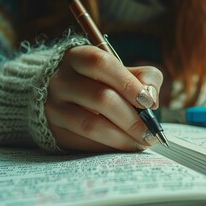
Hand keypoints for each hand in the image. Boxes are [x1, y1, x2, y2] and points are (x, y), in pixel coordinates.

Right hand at [45, 45, 162, 151]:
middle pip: (100, 98)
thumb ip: (144, 78)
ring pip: (92, 125)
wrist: (69, 99)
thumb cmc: (103, 83)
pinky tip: (124, 146)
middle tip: (150, 132)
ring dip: (122, 138)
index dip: (128, 83)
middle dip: (132, 119)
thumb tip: (151, 98)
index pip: (101, 64)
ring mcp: (54, 107)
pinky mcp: (56, 131)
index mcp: (78, 57)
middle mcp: (61, 81)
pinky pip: (85, 143)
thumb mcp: (124, 71)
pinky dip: (109, 147)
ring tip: (141, 142)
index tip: (148, 102)